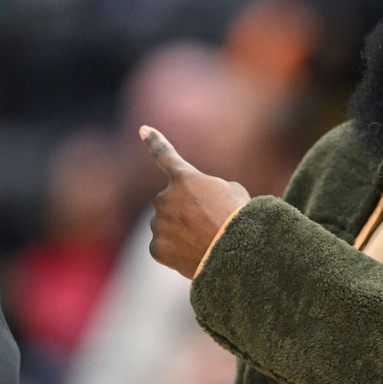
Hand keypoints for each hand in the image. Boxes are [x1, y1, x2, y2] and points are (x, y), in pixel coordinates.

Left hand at [140, 126, 250, 278]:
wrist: (235, 254)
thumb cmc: (239, 220)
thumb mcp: (233, 193)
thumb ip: (209, 191)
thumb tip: (202, 203)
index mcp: (184, 178)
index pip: (165, 155)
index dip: (154, 141)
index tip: (143, 129)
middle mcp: (165, 198)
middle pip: (169, 202)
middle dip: (182, 210)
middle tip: (207, 223)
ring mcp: (158, 224)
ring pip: (165, 225)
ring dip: (180, 230)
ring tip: (204, 240)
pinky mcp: (156, 248)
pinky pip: (162, 246)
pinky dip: (175, 250)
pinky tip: (193, 253)